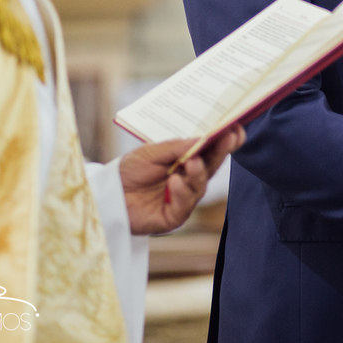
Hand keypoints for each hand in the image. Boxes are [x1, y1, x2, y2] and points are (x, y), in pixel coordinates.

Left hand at [119, 125, 244, 234]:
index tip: (236, 126)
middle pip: (212, 166)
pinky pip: (184, 205)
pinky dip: (181, 193)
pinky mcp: (174, 217)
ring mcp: (184, 199)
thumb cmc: (129, 171)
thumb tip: (202, 139)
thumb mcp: (151, 152)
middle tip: (229, 137)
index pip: (210, 150)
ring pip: (200, 185)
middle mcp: (189, 179)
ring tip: (192, 162)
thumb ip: (176, 148)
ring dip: (198, 173)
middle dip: (222, 151)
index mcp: (186, 161)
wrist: (107, 195)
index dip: (224, 140)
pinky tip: (175, 182)